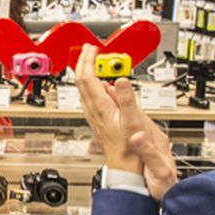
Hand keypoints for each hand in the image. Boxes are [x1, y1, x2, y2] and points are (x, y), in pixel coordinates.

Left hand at [77, 46, 174, 193]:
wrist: (125, 166)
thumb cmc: (129, 148)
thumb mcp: (133, 122)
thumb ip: (126, 99)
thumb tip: (121, 80)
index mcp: (101, 107)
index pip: (87, 77)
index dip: (88, 60)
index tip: (92, 49)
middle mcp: (93, 109)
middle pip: (81, 80)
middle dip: (83, 62)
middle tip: (89, 49)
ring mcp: (94, 114)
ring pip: (83, 88)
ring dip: (86, 71)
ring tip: (92, 61)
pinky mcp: (97, 118)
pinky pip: (89, 96)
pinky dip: (92, 83)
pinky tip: (99, 84)